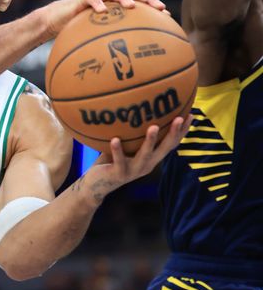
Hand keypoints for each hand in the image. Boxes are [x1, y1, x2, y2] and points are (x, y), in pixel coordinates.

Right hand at [40, 0, 167, 37]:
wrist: (56, 21)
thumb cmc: (78, 31)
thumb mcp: (98, 36)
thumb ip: (113, 42)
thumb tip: (131, 65)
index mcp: (117, 6)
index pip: (140, 2)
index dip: (154, 6)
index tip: (168, 15)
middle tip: (159, 7)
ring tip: (131, 6)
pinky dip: (96, 4)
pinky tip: (101, 11)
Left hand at [75, 115, 192, 207]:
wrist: (97, 184)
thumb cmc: (111, 160)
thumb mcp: (125, 144)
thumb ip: (131, 132)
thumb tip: (133, 105)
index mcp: (152, 157)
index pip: (171, 144)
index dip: (182, 132)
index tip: (191, 115)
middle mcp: (147, 164)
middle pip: (164, 148)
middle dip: (173, 133)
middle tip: (180, 118)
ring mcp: (134, 170)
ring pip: (145, 155)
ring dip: (150, 141)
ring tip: (153, 127)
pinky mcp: (119, 173)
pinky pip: (118, 160)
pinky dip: (117, 150)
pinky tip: (115, 139)